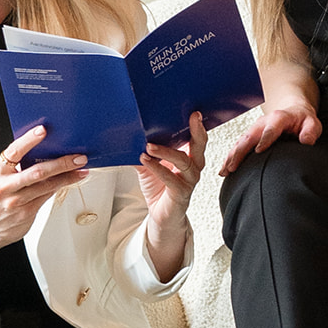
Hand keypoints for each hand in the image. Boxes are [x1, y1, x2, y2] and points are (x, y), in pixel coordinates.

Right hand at [0, 124, 87, 267]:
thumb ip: (16, 166)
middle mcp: (4, 187)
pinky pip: (47, 196)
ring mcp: (15, 202)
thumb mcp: (0, 178)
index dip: (28, 140)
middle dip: (61, 163)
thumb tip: (46, 151)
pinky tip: (70, 181)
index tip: (43, 130)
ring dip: (67, 177)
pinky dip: (60, 187)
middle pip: (37, 171)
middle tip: (77, 157)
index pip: (13, 152)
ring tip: (81, 170)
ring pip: (46, 185)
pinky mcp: (26, 213)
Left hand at [136, 112, 207, 230]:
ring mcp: (189, 180)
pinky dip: (157, 168)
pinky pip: (171, 178)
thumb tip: (128, 136)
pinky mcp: (181, 193)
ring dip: (166, 151)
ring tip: (149, 146)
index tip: (194, 113)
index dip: (197, 126)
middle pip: (199, 146)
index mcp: (189, 157)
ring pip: (183, 161)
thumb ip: (143, 151)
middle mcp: (193, 167)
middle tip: (191, 117)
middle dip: (196, 131)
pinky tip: (145, 161)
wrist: (160, 214)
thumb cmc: (158, 187)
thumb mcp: (148, 165)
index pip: (197, 139)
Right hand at [218, 100, 321, 175]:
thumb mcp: (312, 123)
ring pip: (240, 142)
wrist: (294, 113)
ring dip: (231, 156)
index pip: (271, 128)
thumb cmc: (303, 120)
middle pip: (249, 137)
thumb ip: (310, 131)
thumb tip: (306, 141)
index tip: (259, 150)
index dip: (265, 138)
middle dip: (240, 151)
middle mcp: (263, 123)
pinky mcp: (251, 137)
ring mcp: (255, 130)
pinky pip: (238, 147)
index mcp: (279, 118)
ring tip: (225, 171)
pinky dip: (230, 158)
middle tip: (234, 166)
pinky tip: (224, 170)